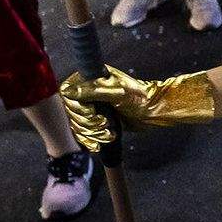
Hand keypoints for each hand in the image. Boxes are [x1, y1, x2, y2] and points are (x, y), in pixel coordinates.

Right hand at [59, 64, 217, 150]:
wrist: (152, 111)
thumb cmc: (140, 97)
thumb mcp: (119, 92)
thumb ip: (94, 90)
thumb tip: (71, 90)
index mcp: (91, 78)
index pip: (68, 93)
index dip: (77, 107)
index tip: (92, 113)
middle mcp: (88, 91)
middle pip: (72, 112)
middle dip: (88, 123)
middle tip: (104, 125)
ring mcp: (91, 106)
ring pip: (77, 125)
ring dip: (92, 133)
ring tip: (109, 133)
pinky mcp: (95, 120)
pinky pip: (83, 133)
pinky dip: (90, 140)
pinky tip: (99, 144)